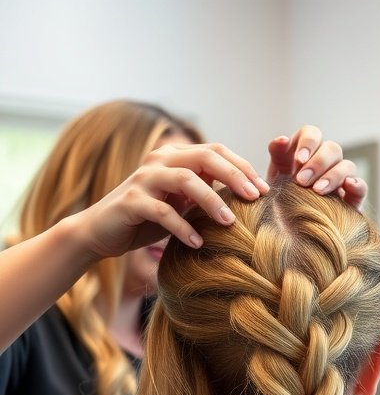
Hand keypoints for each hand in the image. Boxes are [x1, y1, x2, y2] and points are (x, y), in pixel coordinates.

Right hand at [73, 141, 269, 259]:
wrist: (100, 232)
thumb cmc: (147, 220)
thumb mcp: (182, 205)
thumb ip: (206, 195)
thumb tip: (248, 199)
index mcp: (175, 157)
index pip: (215, 152)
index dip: (242, 168)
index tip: (265, 190)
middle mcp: (160, 161)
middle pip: (204, 157)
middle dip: (234, 177)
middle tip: (255, 199)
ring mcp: (144, 179)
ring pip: (185, 179)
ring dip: (211, 200)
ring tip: (229, 223)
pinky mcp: (130, 201)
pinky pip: (161, 211)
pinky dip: (182, 227)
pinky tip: (197, 243)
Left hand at [267, 125, 367, 209]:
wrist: (287, 228)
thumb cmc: (279, 198)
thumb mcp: (273, 177)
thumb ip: (276, 154)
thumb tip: (281, 139)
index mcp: (306, 151)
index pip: (312, 134)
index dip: (308, 143)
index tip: (299, 160)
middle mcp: (326, 161)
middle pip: (332, 148)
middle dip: (318, 163)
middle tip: (301, 181)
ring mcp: (341, 178)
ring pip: (347, 165)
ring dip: (333, 175)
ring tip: (317, 191)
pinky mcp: (351, 197)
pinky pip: (361, 186)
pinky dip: (357, 185)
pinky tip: (348, 186)